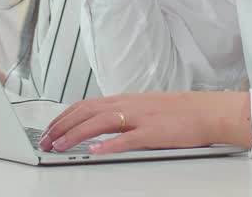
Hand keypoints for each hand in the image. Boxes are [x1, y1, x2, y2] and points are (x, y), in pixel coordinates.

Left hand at [37, 92, 251, 154]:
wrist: (206, 111)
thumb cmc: (177, 112)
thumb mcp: (142, 109)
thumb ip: (120, 116)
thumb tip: (96, 125)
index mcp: (123, 100)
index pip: (84, 105)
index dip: (62, 117)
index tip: (48, 130)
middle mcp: (127, 105)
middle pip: (85, 112)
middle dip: (61, 127)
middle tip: (45, 141)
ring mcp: (139, 118)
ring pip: (99, 122)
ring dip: (75, 135)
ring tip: (60, 146)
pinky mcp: (153, 132)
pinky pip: (127, 139)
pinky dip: (108, 145)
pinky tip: (94, 152)